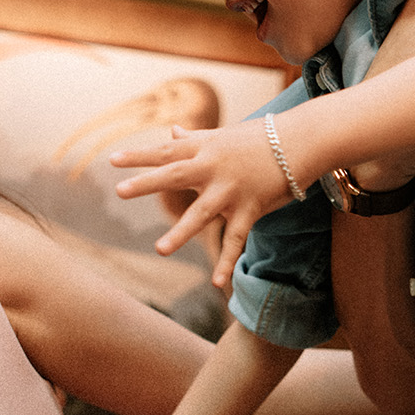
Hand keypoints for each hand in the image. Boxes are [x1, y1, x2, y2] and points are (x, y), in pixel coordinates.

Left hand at [111, 122, 289, 287]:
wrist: (301, 141)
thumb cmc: (260, 137)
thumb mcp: (224, 135)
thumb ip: (194, 138)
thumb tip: (171, 131)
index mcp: (205, 148)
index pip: (166, 152)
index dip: (139, 156)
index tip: (112, 161)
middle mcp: (214, 167)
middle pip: (175, 174)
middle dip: (148, 183)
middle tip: (120, 191)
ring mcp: (232, 189)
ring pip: (202, 213)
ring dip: (181, 232)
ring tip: (160, 250)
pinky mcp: (251, 208)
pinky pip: (236, 239)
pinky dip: (226, 261)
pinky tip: (216, 283)